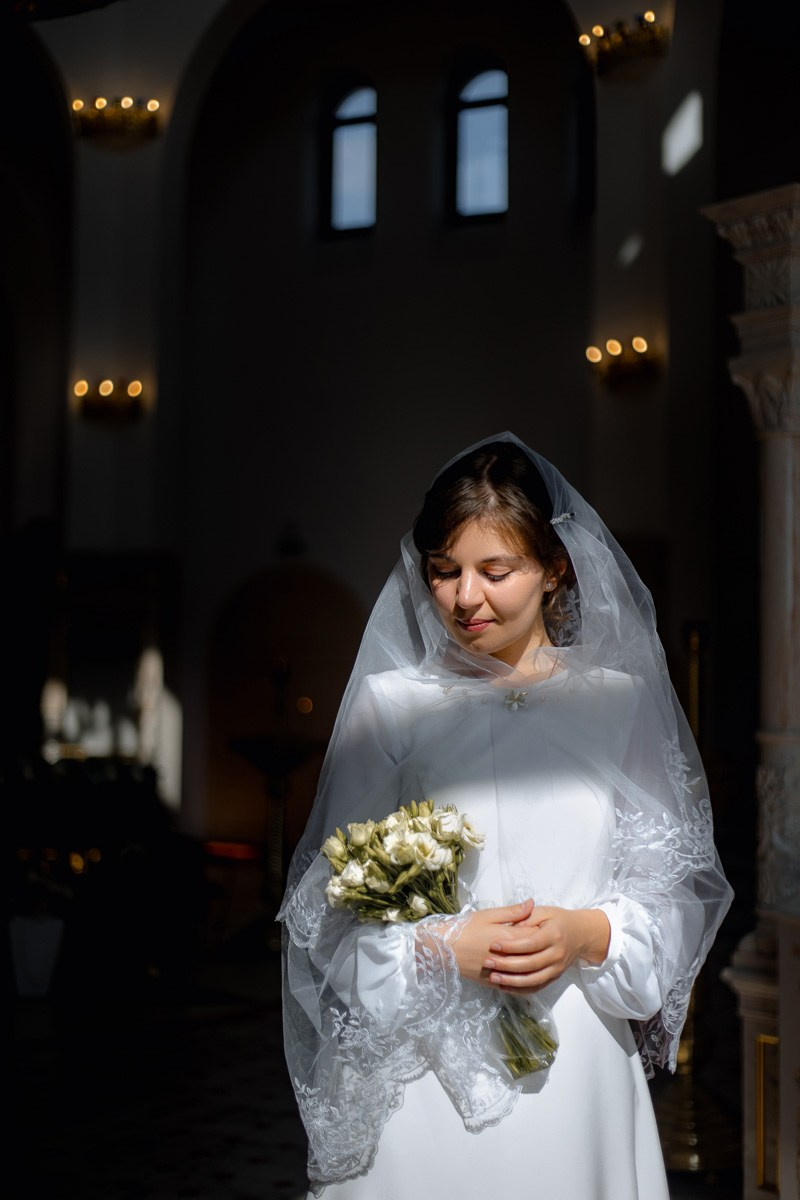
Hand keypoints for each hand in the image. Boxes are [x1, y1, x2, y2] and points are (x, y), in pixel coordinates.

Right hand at [443, 899, 536, 985]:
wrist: (443, 948)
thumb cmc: (466, 928)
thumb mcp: (488, 915)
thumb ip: (512, 912)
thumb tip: (532, 903)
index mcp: (509, 937)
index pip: (535, 935)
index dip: (542, 930)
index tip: (546, 925)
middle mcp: (509, 957)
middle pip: (533, 954)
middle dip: (540, 947)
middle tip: (544, 940)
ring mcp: (502, 972)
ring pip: (526, 972)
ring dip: (533, 964)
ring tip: (536, 956)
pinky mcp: (494, 982)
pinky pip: (514, 984)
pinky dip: (521, 979)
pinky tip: (525, 973)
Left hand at [481, 906, 610, 993]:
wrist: (581, 934)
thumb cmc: (559, 920)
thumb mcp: (544, 911)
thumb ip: (525, 916)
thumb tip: (508, 925)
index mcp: (553, 935)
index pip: (529, 944)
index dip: (511, 946)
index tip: (493, 945)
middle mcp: (557, 954)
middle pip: (530, 964)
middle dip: (507, 965)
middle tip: (488, 962)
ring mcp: (557, 968)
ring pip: (533, 980)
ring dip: (512, 981)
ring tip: (493, 977)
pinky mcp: (555, 977)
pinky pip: (537, 987)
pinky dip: (520, 989)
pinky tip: (505, 986)